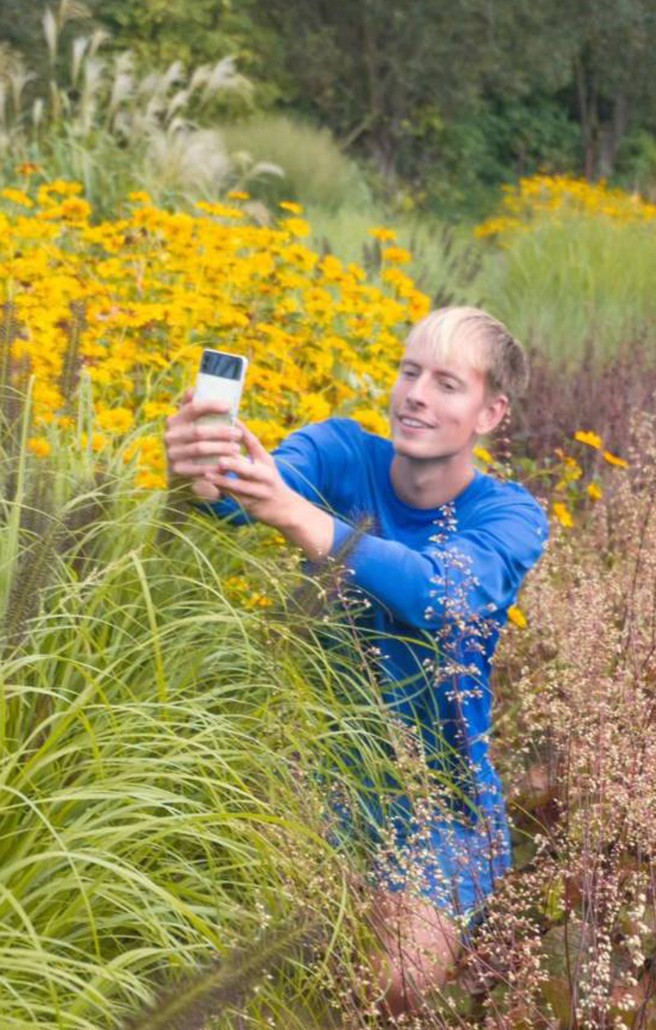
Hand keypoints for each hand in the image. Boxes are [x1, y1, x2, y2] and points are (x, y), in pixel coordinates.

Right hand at [164, 388, 243, 501]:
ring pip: (200, 449)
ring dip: (221, 449)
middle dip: (221, 432)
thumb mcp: (190, 423)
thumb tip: (195, 389)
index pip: (192, 408)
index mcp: (175, 420)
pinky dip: (214, 467)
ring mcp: (172, 453)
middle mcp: (170, 436)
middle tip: (238, 434)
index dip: (211, 406)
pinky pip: (198, 468)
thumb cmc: (192, 440)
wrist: (180, 468)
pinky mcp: (177, 470)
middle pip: (199, 431)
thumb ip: (193, 407)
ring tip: (236, 449)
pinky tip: (227, 465)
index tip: (229, 407)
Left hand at [207, 423, 334, 559]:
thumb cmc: (267, 482)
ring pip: (239, 486)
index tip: (230, 420)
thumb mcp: (262, 465)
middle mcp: (265, 475)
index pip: (254, 443)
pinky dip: (222, 492)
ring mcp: (259, 491)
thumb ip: (245, 454)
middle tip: (220, 460)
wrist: (285, 508)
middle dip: (234, 465)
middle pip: (248, 469)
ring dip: (223, 481)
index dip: (242, 431)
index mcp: (266, 461)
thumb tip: (224, 436)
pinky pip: (234, 498)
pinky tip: (209, 488)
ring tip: (208, 475)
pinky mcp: (252, 505)